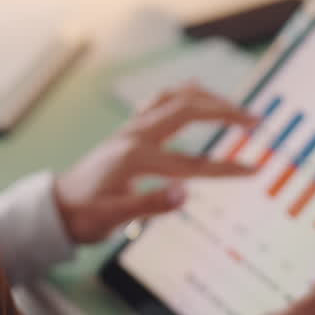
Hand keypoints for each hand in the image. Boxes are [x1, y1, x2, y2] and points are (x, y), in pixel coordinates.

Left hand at [53, 84, 258, 243]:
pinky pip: (162, 100)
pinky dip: (186, 96)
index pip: (193, 164)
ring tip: (236, 109)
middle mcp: (135, 134)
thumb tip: (185, 194)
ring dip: (209, 98)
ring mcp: (132, 128)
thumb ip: (150, 205)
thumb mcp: (113, 218)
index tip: (256, 169)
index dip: (227, 168)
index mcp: (135, 157)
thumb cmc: (84, 216)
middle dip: (226, 112)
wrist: (56, 206)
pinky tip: (199, 99)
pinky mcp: (130, 130)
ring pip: (176, 97)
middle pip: (189, 109)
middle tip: (257, 121)